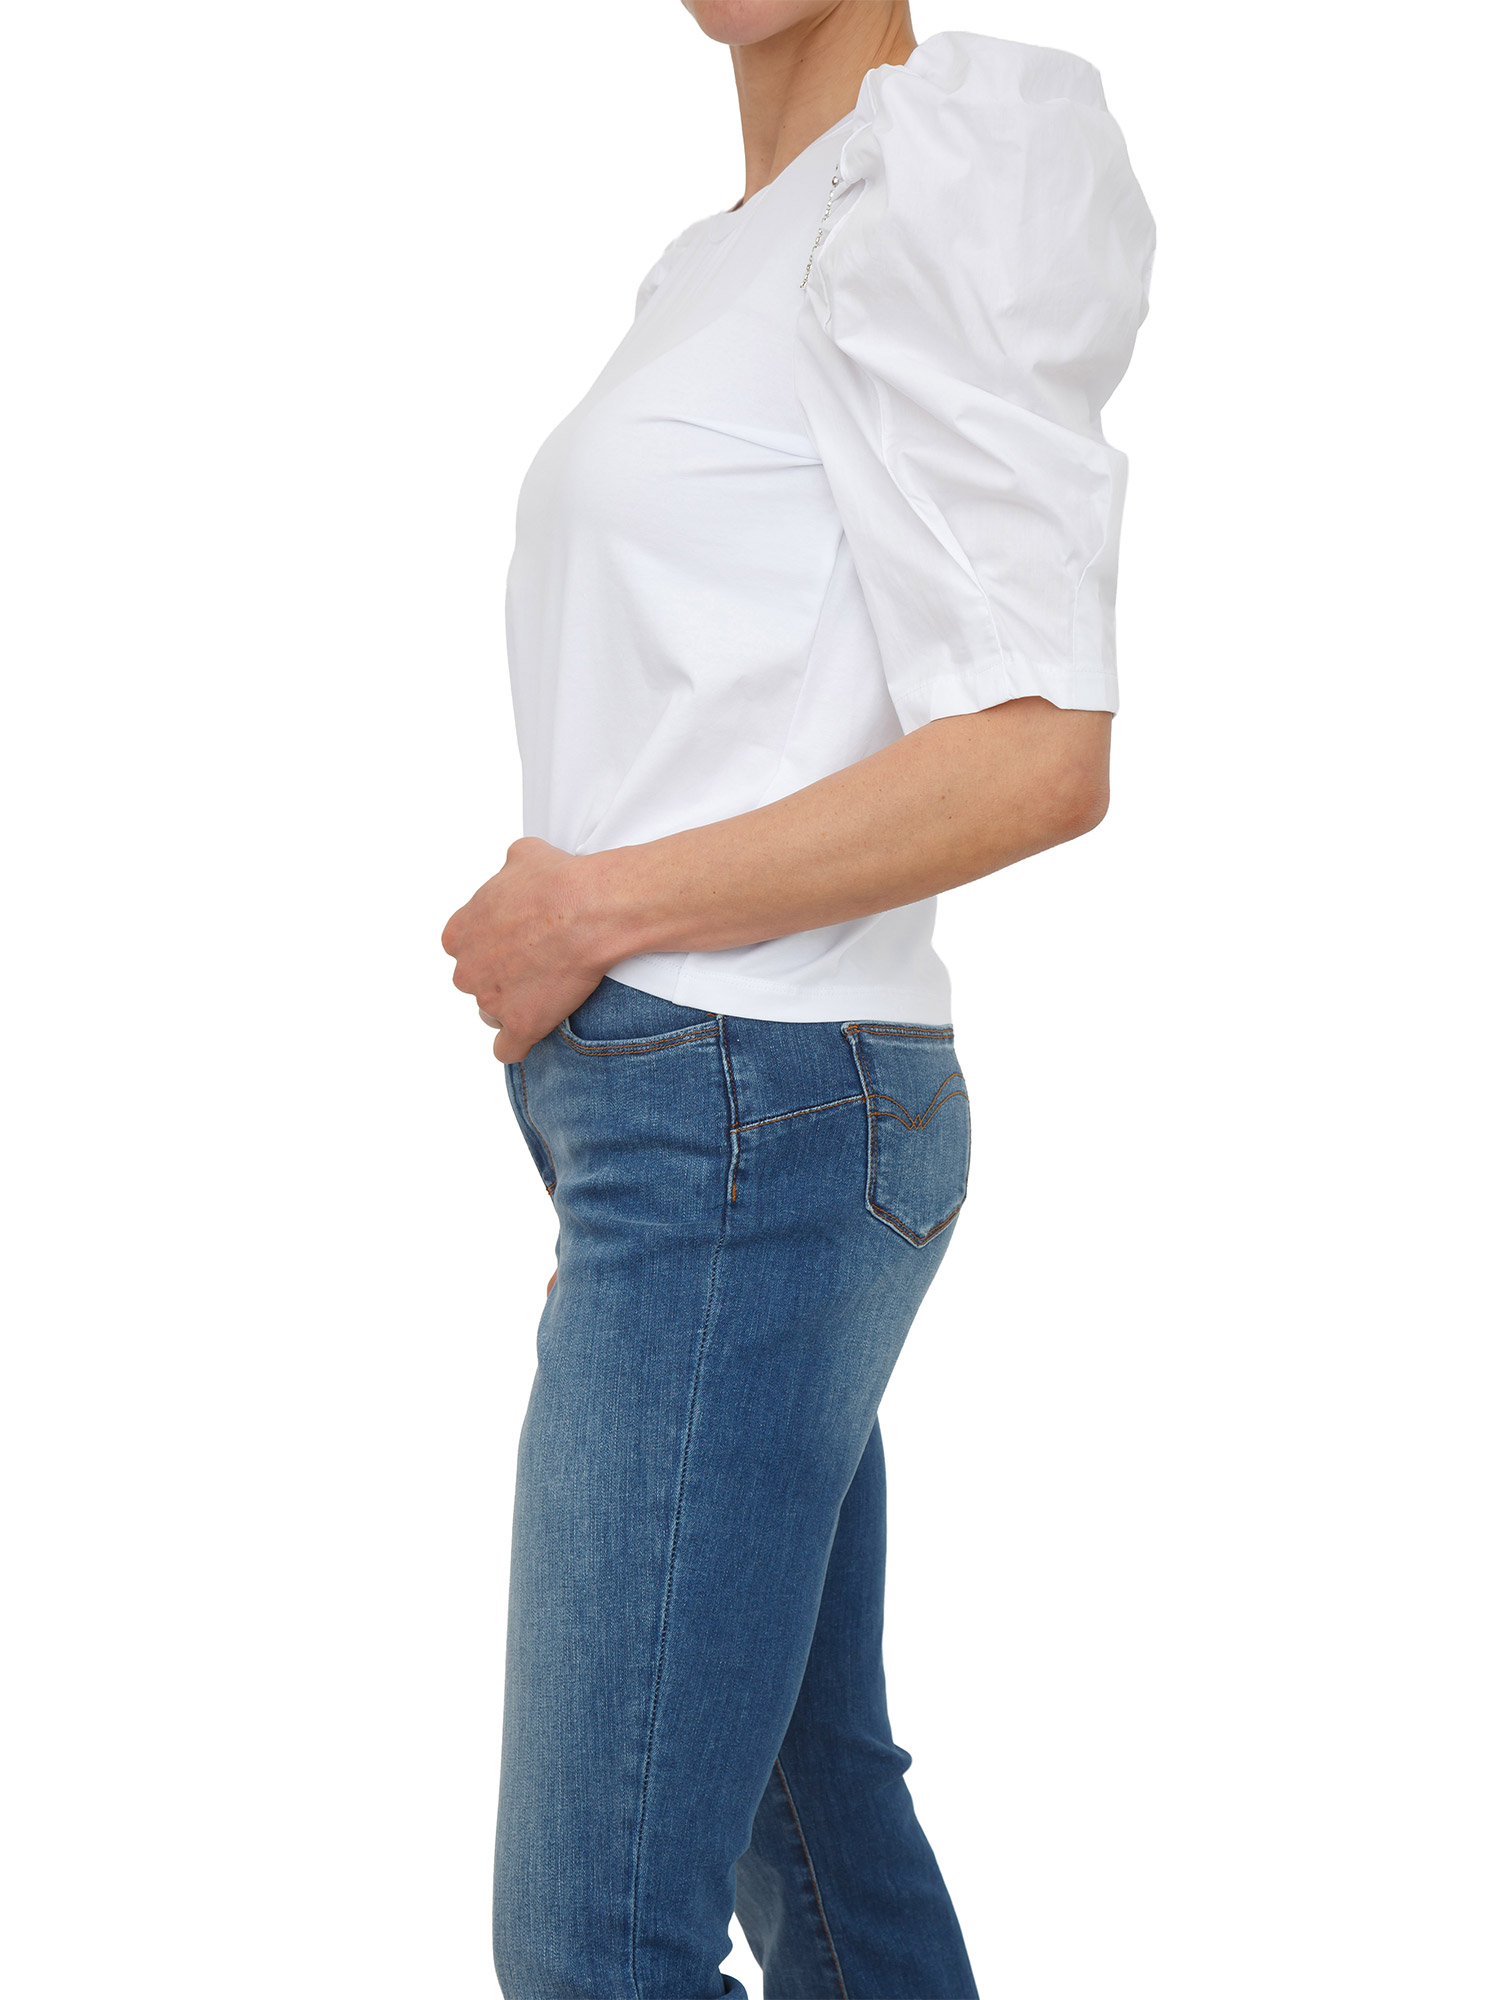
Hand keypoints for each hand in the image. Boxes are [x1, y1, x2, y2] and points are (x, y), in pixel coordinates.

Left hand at [441, 838, 620, 1060]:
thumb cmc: (558, 880)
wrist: (588, 910)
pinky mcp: (520, 1025)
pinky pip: (507, 1050)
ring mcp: (491, 1000)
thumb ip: (507, 871)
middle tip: (536, 965)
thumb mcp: (523, 854)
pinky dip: (518, 1043)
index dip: (489, 947)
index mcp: (459, 932)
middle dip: (499, 978)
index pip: (462, 948)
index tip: (515, 943)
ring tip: (548, 991)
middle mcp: (467, 969)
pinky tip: (534, 1031)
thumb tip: (514, 869)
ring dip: (513, 1007)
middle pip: (476, 983)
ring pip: (493, 1014)